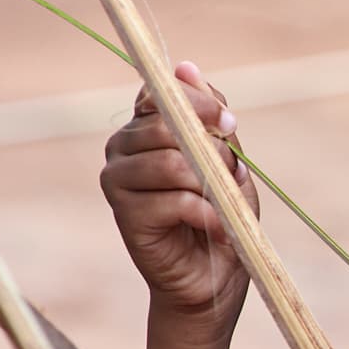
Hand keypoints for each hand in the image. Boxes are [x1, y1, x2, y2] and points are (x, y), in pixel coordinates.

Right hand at [101, 60, 258, 330]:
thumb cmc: (222, 217)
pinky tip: (218, 228)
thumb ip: (210, 119)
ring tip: (224, 206)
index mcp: (146, 128)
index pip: (159, 93)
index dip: (196, 103)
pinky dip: (207, 214)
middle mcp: (123, 148)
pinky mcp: (125, 215)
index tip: (228, 125)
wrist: (214, 281)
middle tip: (230, 172)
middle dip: (209, 146)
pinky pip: (173, 200)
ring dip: (209, 184)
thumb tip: (186, 67)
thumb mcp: (227, 161)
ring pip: (168, 161)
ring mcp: (118, 181)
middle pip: (164, 124)